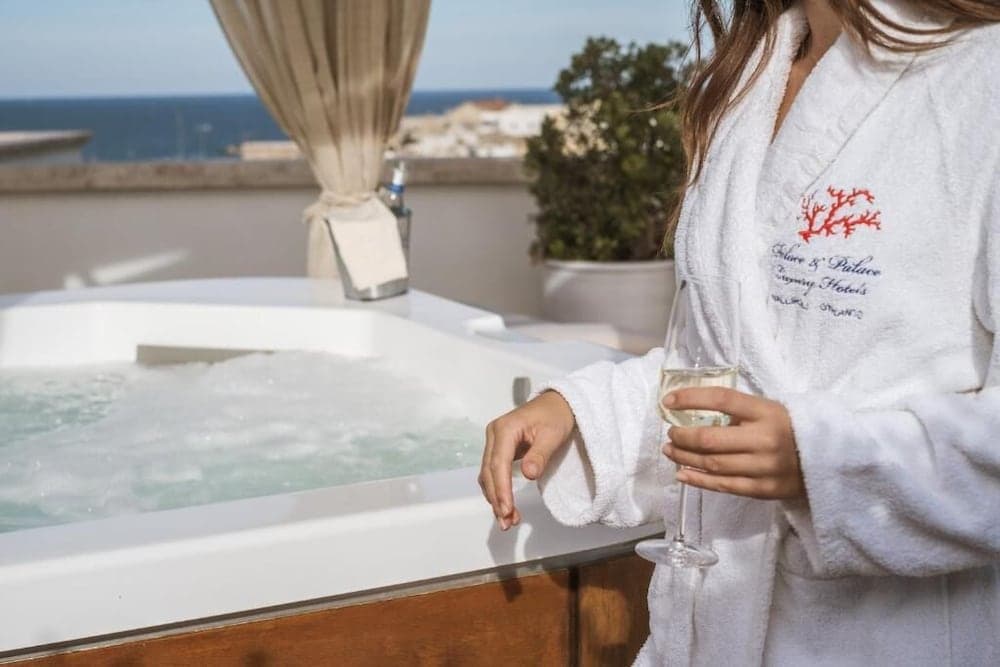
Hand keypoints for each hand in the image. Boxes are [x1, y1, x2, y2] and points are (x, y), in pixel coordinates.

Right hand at [479, 390, 575, 530]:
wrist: (558, 404)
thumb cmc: (556, 416)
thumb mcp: (552, 435)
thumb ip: (540, 455)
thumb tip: (528, 475)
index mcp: (504, 429)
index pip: (498, 464)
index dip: (501, 489)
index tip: (507, 509)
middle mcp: (494, 435)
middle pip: (489, 472)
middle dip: (497, 499)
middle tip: (507, 521)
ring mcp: (495, 442)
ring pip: (489, 475)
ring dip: (496, 497)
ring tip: (508, 520)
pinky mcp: (500, 449)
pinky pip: (494, 472)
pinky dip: (499, 490)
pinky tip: (506, 505)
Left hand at [662, 387, 804, 499]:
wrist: (826, 459)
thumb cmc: (788, 429)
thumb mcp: (768, 410)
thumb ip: (738, 411)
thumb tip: (693, 413)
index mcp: (765, 412)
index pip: (722, 399)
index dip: (691, 398)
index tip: (668, 400)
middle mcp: (764, 439)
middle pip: (710, 438)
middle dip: (682, 436)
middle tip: (670, 433)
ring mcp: (764, 467)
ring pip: (712, 464)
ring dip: (684, 457)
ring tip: (670, 451)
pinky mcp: (763, 489)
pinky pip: (723, 485)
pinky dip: (698, 480)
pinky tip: (681, 473)